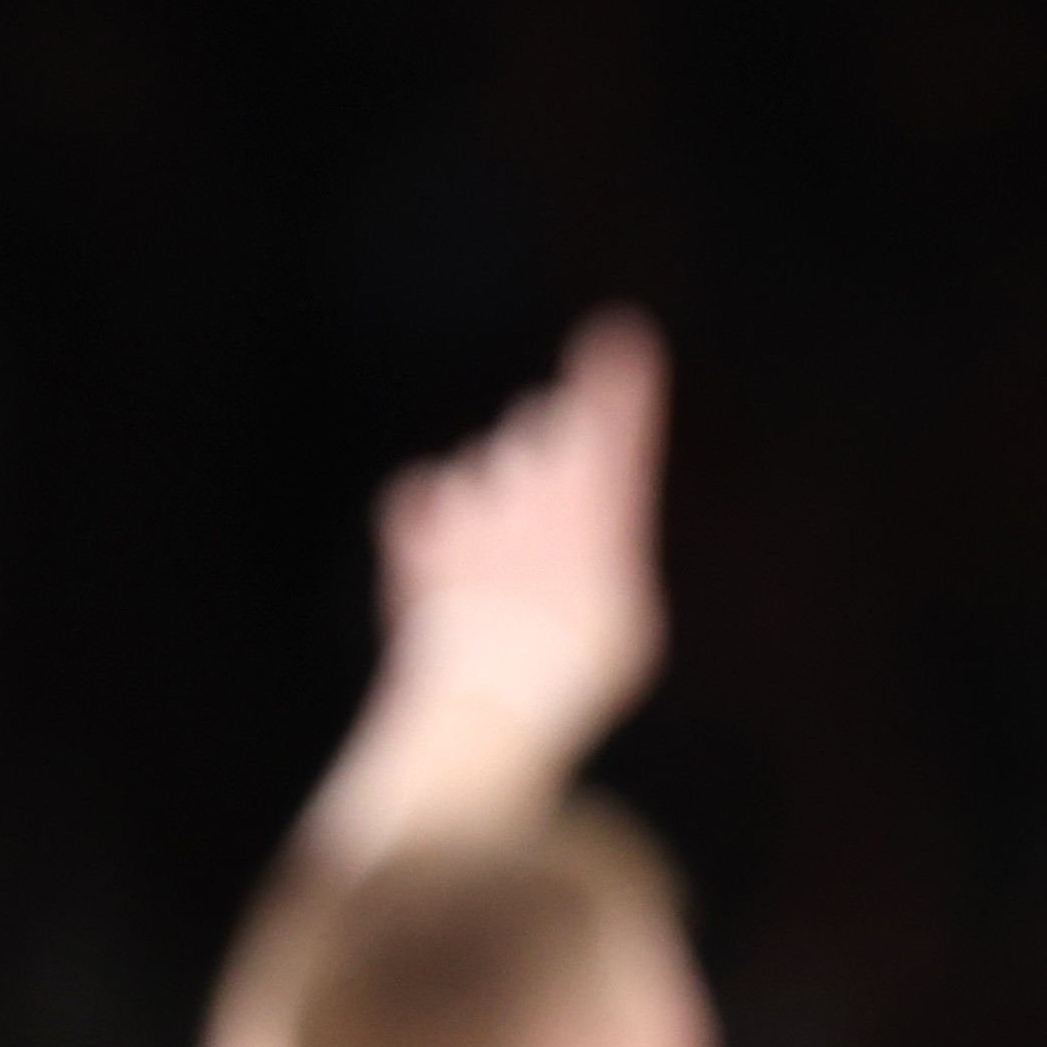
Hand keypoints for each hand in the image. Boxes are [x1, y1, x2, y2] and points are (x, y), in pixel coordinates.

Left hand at [373, 311, 668, 746]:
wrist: (488, 712)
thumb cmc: (578, 677)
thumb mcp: (630, 618)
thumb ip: (609, 551)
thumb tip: (594, 524)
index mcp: (598, 508)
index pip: (612, 423)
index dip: (617, 381)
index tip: (620, 335)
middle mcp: (532, 492)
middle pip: (541, 426)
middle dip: (553, 449)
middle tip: (559, 514)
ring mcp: (469, 511)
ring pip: (481, 464)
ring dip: (493, 496)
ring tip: (502, 568)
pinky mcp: (415, 540)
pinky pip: (417, 495)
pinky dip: (430, 516)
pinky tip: (443, 552)